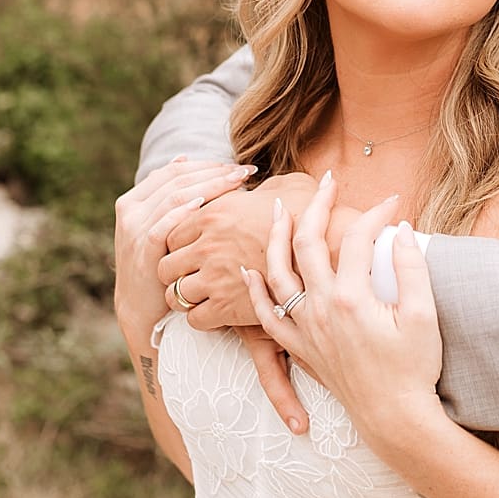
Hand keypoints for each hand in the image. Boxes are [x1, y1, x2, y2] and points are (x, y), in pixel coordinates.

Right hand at [112, 158, 253, 351]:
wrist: (141, 307)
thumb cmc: (160, 263)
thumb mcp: (160, 226)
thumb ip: (169, 195)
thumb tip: (184, 158)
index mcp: (135, 199)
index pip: (174, 171)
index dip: (206, 165)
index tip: (236, 166)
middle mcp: (131, 210)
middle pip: (177, 179)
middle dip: (214, 172)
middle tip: (245, 171)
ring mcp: (135, 230)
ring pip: (174, 197)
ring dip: (209, 186)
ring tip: (237, 182)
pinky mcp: (142, 250)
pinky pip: (163, 226)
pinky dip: (184, 213)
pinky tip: (207, 206)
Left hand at [161, 171, 318, 435]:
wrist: (333, 246)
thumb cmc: (312, 213)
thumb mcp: (281, 186)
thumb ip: (256, 187)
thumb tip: (255, 179)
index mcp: (213, 213)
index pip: (170, 232)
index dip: (179, 244)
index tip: (193, 250)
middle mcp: (206, 245)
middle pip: (165, 265)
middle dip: (175, 273)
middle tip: (192, 276)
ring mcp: (215, 276)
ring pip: (175, 294)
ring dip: (186, 297)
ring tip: (203, 297)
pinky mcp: (228, 306)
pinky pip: (195, 318)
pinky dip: (201, 318)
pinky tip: (217, 312)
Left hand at [242, 173, 443, 446]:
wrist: (394, 418)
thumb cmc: (413, 368)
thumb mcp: (423, 315)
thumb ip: (411, 267)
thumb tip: (401, 229)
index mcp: (351, 297)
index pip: (357, 239)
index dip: (375, 214)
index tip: (392, 202)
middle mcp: (320, 308)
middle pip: (308, 244)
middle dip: (318, 206)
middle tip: (328, 181)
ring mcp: (306, 328)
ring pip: (277, 273)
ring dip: (275, 237)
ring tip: (277, 209)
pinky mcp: (301, 347)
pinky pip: (266, 316)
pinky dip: (255, 290)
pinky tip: (250, 270)